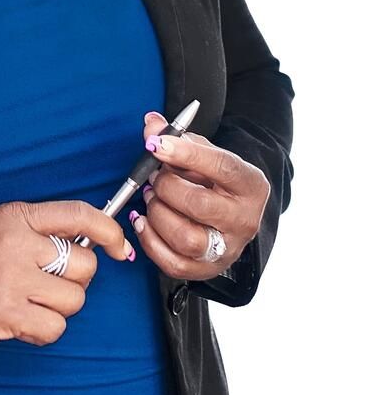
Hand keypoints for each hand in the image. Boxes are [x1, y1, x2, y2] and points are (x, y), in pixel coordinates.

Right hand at [0, 200, 134, 349]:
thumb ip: (32, 229)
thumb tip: (81, 243)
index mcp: (16, 216)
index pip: (77, 214)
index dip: (108, 229)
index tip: (119, 246)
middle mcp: (17, 244)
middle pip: (83, 265)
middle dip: (75, 280)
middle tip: (50, 284)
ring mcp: (13, 279)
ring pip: (73, 300)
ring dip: (58, 308)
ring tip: (31, 304)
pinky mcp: (7, 313)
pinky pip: (54, 328)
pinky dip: (44, 331)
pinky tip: (23, 323)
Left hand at [129, 112, 270, 281]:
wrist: (231, 213)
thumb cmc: (214, 180)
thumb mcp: (204, 153)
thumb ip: (176, 137)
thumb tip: (151, 124)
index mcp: (251, 185)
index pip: (221, 167)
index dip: (186, 154)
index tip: (156, 144)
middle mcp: (244, 220)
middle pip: (200, 205)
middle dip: (167, 187)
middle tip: (154, 177)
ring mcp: (228, 249)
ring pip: (186, 238)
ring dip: (158, 213)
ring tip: (152, 198)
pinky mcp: (207, 270)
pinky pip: (173, 263)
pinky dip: (150, 240)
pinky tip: (144, 220)